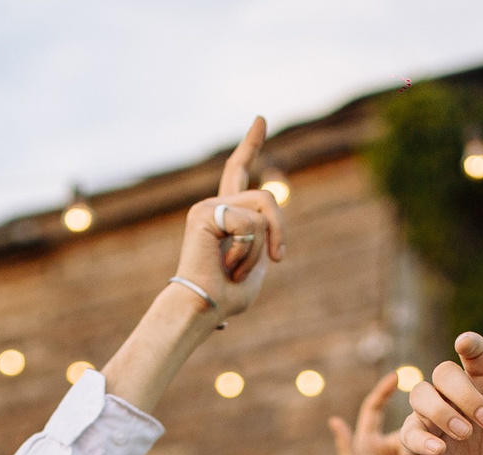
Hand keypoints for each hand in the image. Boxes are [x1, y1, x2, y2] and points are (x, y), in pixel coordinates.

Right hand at [169, 117, 286, 322]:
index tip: (260, 119)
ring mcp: (206, 207)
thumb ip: (263, 243)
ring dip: (261, 248)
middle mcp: (213, 205)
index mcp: (224, 215)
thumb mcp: (255, 266)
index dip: (250, 145)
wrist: (204, 308)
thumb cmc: (226, 297)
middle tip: (277, 259)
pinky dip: (248, 253)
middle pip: (267, 198)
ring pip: (263, 210)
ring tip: (236, 268)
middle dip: (279, 230)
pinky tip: (227, 265)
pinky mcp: (204, 213)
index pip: (238, 172)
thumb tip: (273, 248)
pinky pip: (250, 225)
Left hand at [332, 373, 422, 454]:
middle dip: (408, 450)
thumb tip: (334, 420)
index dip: (382, 391)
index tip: (396, 376)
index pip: (373, 410)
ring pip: (419, 443)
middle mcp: (384, 445)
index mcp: (366, 443)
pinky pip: (429, 454)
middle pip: (402, 430)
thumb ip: (347, 449)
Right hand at [399, 332, 482, 454]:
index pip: (474, 354)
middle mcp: (456, 398)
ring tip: (465, 435)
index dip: (469, 343)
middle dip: (464, 393)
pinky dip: (423, 437)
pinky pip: (409, 430)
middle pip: (444, 372)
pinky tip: (441, 450)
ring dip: (442, 411)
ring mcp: (433, 419)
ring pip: (421, 394)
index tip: (465, 343)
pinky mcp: (415, 443)